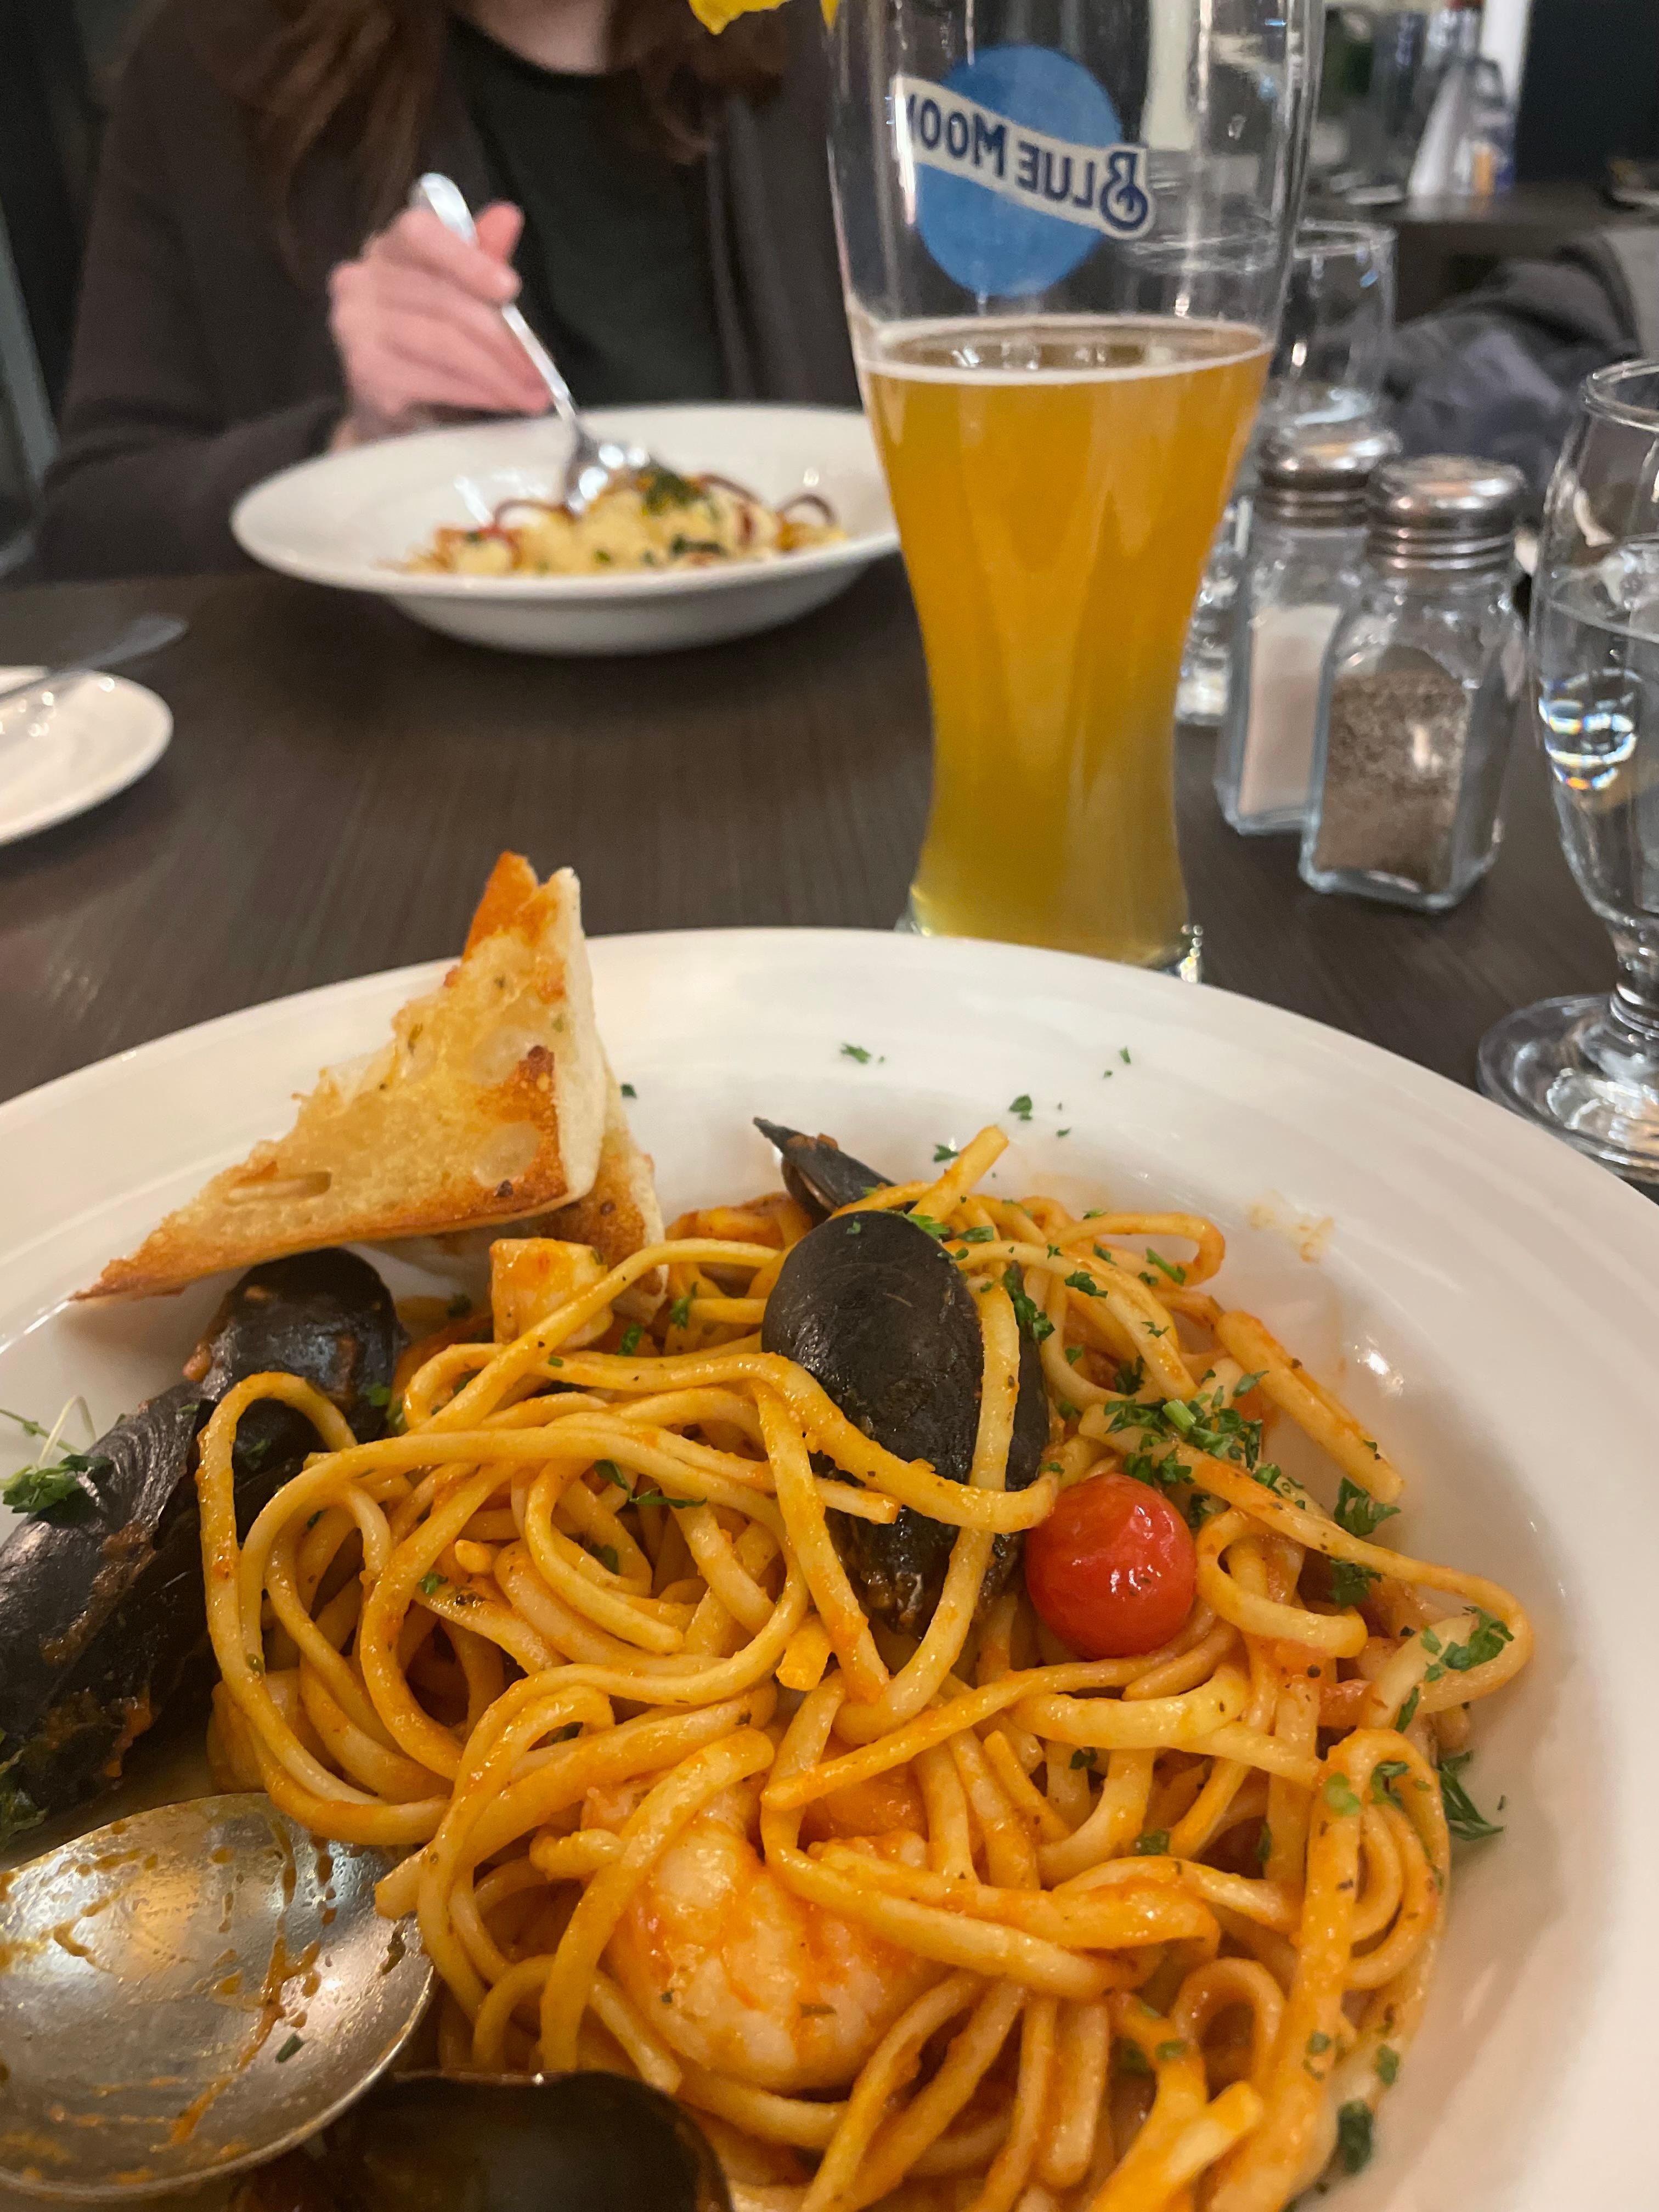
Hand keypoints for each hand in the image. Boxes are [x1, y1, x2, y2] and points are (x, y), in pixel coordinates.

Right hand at [327, 203, 549, 444]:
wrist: (392, 408)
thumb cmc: (430, 344)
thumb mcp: (460, 296)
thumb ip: (481, 257)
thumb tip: (508, 216)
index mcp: (388, 249)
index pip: (420, 233)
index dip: (467, 259)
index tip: (511, 288)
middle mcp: (360, 280)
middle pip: (444, 300)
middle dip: (503, 338)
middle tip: (542, 368)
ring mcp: (356, 327)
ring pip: (443, 343)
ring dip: (498, 373)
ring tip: (534, 393)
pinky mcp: (366, 373)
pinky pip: (435, 380)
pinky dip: (478, 393)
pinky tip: (505, 402)